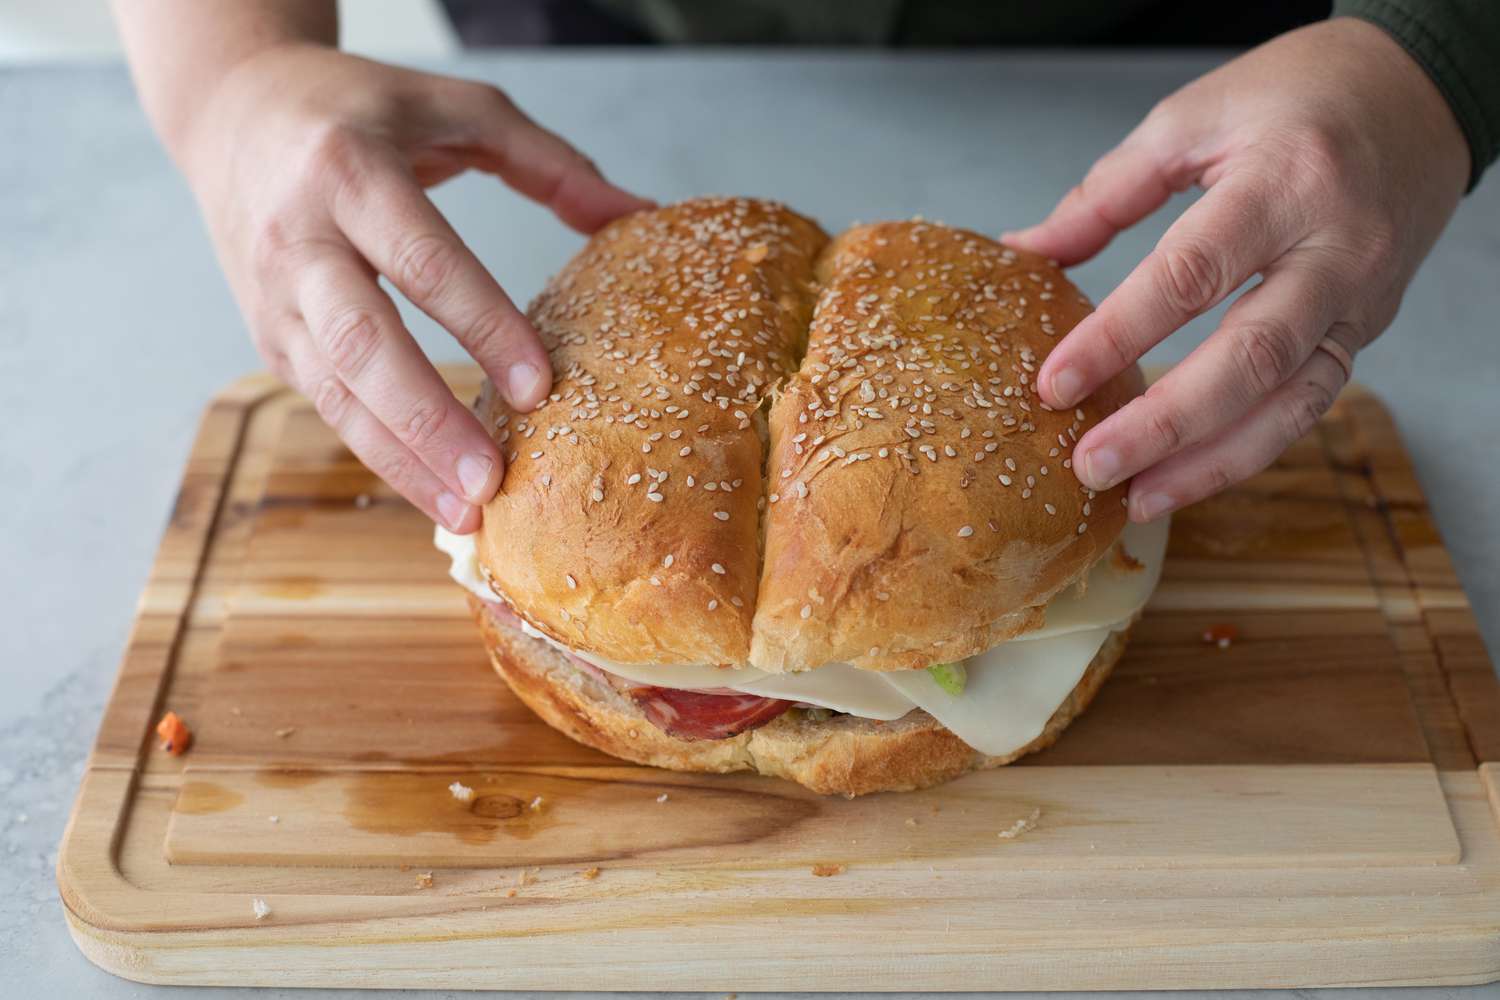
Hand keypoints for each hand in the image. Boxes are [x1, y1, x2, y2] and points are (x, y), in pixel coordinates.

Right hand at [180, 45, 650, 531]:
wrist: (234, 112)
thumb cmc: (361, 112)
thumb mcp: (455, 108)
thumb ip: (548, 161)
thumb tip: (635, 213)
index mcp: (350, 170)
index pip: (423, 260)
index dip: (483, 326)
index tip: (540, 388)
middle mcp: (300, 239)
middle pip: (364, 344)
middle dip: (428, 421)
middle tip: (492, 482)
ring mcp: (276, 297)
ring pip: (336, 393)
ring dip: (401, 461)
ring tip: (466, 514)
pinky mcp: (270, 338)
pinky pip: (328, 406)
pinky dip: (380, 454)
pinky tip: (432, 492)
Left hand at [1006, 18, 1468, 521]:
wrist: (1415, 96)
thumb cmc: (1298, 98)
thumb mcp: (1192, 118)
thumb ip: (1107, 193)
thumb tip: (1026, 252)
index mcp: (1284, 181)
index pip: (1190, 274)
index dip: (1117, 335)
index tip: (1052, 384)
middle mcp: (1335, 249)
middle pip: (1249, 357)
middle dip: (1164, 425)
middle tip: (1091, 465)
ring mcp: (1360, 299)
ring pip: (1292, 402)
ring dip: (1210, 463)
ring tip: (1136, 501)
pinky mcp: (1366, 330)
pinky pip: (1310, 405)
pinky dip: (1249, 449)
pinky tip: (1188, 477)